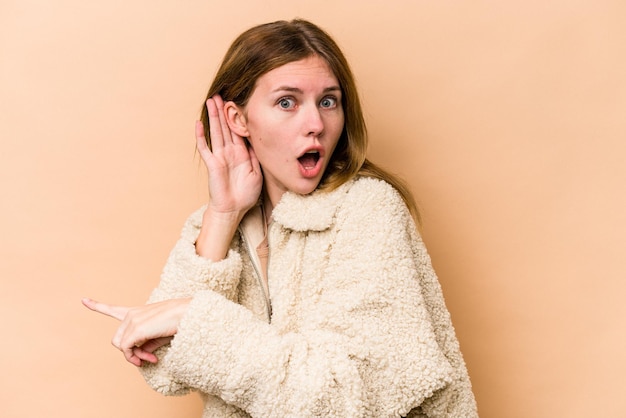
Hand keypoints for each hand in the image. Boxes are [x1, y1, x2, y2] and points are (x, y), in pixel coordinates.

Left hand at [82, 297, 190, 366]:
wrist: (187, 314)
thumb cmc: (177, 323)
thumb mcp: (158, 335)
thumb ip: (145, 344)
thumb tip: (137, 356)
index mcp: (136, 312)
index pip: (113, 309)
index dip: (97, 305)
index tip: (83, 300)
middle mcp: (131, 314)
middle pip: (117, 339)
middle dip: (129, 352)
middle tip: (147, 358)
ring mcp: (132, 321)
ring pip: (120, 346)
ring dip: (133, 356)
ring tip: (150, 358)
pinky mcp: (136, 329)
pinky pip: (127, 349)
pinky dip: (136, 357)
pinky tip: (150, 358)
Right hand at [197, 95, 262, 219]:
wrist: (234, 209)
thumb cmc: (246, 194)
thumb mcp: (257, 172)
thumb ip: (255, 156)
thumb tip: (256, 140)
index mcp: (242, 153)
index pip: (238, 130)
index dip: (237, 117)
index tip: (236, 102)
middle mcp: (229, 152)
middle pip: (225, 126)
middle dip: (223, 110)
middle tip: (220, 94)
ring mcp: (219, 157)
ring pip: (216, 132)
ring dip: (213, 116)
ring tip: (211, 101)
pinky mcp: (212, 164)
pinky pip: (205, 148)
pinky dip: (201, 136)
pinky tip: (199, 124)